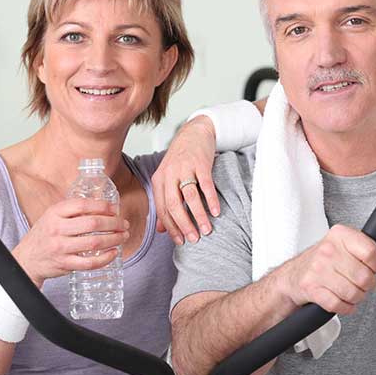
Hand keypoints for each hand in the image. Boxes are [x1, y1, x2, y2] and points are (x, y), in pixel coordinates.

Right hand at [11, 199, 128, 287]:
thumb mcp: (52, 217)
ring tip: (123, 236)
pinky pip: (90, 263)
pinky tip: (113, 253)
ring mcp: (60, 248)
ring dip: (114, 239)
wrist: (26, 258)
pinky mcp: (65, 264)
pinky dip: (106, 258)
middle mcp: (56, 229)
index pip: (82, 205)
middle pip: (92, 224)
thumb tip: (104, 206)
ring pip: (94, 243)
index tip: (115, 209)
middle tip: (124, 224)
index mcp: (54, 213)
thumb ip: (73, 211)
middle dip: (114, 223)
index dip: (103, 206)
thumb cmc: (44, 235)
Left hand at [152, 116, 218, 244]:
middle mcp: (169, 174)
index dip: (171, 228)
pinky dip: (211, 200)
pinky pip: (206, 185)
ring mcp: (185, 168)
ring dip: (199, 216)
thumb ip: (164, 203)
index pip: (162, 209)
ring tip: (206, 230)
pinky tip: (216, 212)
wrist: (193, 133)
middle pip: (174, 205)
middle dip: (184, 225)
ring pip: (190, 197)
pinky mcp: (201, 163)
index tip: (180, 241)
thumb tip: (161, 229)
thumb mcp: (168, 180)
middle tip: (194, 239)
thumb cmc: (181, 160)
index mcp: (159, 180)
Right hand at [277, 225, 375, 314]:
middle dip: (366, 285)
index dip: (375, 265)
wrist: (295, 275)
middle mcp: (328, 249)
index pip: (371, 253)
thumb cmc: (328, 261)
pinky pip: (338, 305)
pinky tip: (341, 300)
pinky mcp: (311, 288)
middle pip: (364, 277)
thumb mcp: (354, 251)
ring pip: (353, 293)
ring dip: (356, 297)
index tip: (370, 267)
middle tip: (358, 282)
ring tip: (349, 290)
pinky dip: (345, 307)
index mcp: (341, 235)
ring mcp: (317, 269)